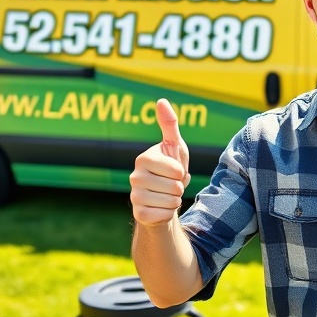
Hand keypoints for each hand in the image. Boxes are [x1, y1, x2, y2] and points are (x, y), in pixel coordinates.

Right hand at [130, 99, 190, 226]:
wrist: (163, 200)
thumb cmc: (171, 171)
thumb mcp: (175, 147)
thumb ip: (169, 125)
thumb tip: (161, 100)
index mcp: (144, 158)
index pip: (174, 169)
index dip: (181, 172)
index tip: (175, 171)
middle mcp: (135, 176)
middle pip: (174, 186)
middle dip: (180, 188)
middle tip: (172, 186)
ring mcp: (134, 196)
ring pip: (170, 201)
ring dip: (176, 200)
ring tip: (168, 196)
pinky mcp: (138, 214)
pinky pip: (163, 215)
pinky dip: (169, 213)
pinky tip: (161, 208)